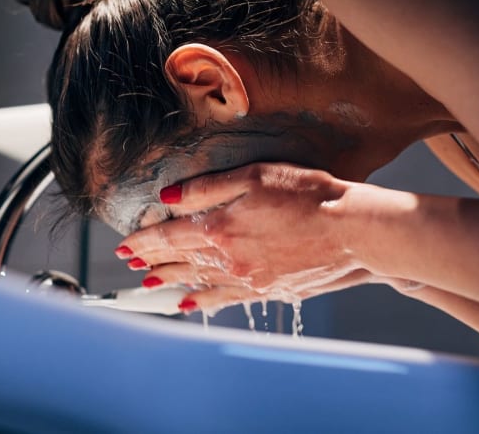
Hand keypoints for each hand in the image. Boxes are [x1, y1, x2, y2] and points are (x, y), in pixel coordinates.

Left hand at [115, 162, 372, 312]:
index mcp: (219, 227)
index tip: (124, 245)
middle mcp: (228, 259)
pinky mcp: (267, 290)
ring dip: (171, 281)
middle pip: (179, 260)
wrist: (354, 231)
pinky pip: (225, 299)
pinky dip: (202, 300)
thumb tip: (168, 198)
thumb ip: (206, 188)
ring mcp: (247, 279)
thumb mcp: (254, 176)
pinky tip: (190, 303)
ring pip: (197, 282)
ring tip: (151, 284)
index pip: (168, 237)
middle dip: (152, 261)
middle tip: (132, 264)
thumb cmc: (309, 195)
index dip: (143, 242)